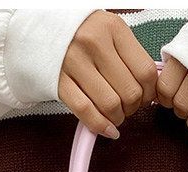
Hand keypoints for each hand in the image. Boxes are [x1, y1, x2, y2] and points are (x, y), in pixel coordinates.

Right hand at [58, 11, 157, 138]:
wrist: (38, 25)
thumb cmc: (80, 31)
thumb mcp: (108, 31)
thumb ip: (129, 55)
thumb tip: (150, 90)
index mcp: (113, 28)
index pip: (146, 72)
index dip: (149, 93)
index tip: (144, 97)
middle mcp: (94, 42)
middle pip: (130, 92)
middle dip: (133, 108)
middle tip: (127, 107)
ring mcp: (74, 61)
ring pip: (110, 105)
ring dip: (117, 118)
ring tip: (115, 115)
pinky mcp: (58, 80)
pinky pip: (86, 111)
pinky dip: (100, 126)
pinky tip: (107, 130)